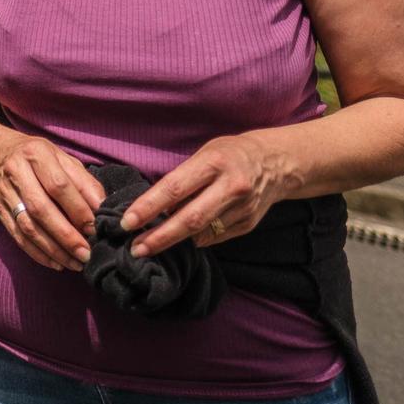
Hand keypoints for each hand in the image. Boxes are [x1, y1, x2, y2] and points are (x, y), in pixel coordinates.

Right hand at [0, 132, 104, 272]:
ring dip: (53, 249)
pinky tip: (56, 263)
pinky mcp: (0, 211)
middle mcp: (16, 172)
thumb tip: (102, 210)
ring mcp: (5, 193)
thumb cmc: (41, 159)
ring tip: (74, 263)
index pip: (58, 186)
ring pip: (28, 226)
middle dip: (66, 235)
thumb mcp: (65, 160)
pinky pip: (18, 236)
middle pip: (41, 209)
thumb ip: (85, 183)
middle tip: (86, 253)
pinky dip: (38, 253)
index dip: (77, 209)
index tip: (94, 228)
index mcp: (36, 154)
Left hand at [121, 134, 297, 256]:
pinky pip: (215, 237)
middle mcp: (230, 187)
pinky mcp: (248, 224)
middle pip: (190, 219)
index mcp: (214, 163)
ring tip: (149, 247)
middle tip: (136, 248)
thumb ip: (182, 178)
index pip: (174, 189)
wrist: (276, 163)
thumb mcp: (204, 154)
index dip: (148, 207)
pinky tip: (182, 240)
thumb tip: (154, 206)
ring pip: (202, 233)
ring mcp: (242, 208)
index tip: (127, 222)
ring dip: (174, 242)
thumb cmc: (229, 154)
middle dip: (159, 237)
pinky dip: (196, 239)